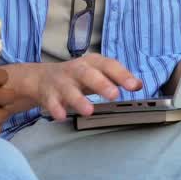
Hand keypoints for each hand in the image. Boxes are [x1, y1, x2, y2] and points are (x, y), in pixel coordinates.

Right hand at [7, 55, 142, 121]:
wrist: (41, 78)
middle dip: (101, 84)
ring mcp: (61, 82)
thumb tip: (139, 84)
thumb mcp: (97, 73)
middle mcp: (76, 70)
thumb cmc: (77, 76)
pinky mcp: (49, 95)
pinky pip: (52, 102)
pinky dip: (56, 109)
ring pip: (69, 90)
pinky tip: (62, 116)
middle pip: (88, 74)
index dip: (122, 75)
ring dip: (78, 100)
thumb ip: (117, 78)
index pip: (108, 65)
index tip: (134, 86)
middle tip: (114, 95)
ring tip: (89, 111)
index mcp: (91, 63)